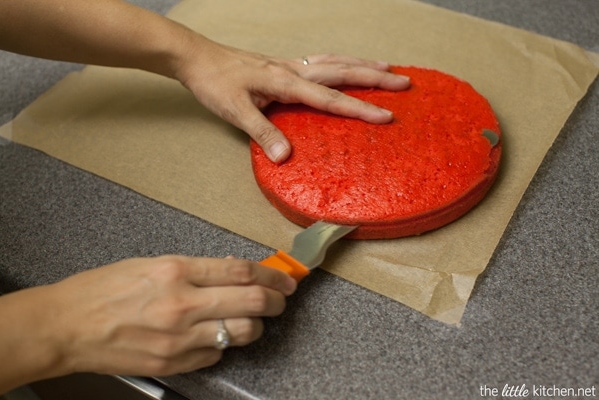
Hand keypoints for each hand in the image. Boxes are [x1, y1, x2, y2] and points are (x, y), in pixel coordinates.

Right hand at [0, 255, 295, 391]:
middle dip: (276, 300)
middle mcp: (181, 304)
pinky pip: (216, 356)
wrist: (66, 327)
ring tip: (253, 319)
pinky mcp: (173, 364)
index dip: (271, 275)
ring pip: (242, 333)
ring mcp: (178, 339)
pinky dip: (224, 345)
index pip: (241, 271)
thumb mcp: (151, 263)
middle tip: (281, 299)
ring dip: (256, 325)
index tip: (283, 279)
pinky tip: (217, 336)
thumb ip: (195, 269)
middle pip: (251, 302)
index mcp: (175, 271)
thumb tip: (232, 272)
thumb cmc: (102, 289)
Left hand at [174, 37, 410, 162]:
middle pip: (343, 71)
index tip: (386, 117)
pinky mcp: (284, 65)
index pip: (330, 98)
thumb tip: (286, 157)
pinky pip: (323, 59)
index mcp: (286, 82)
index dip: (360, 108)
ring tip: (388, 68)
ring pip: (336, 60)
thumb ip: (263, 133)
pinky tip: (347, 64)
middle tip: (405, 83)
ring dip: (363, 65)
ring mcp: (290, 64)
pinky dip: (343, 61)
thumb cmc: (215, 83)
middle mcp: (294, 69)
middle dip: (376, 78)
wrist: (197, 58)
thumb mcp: (235, 111)